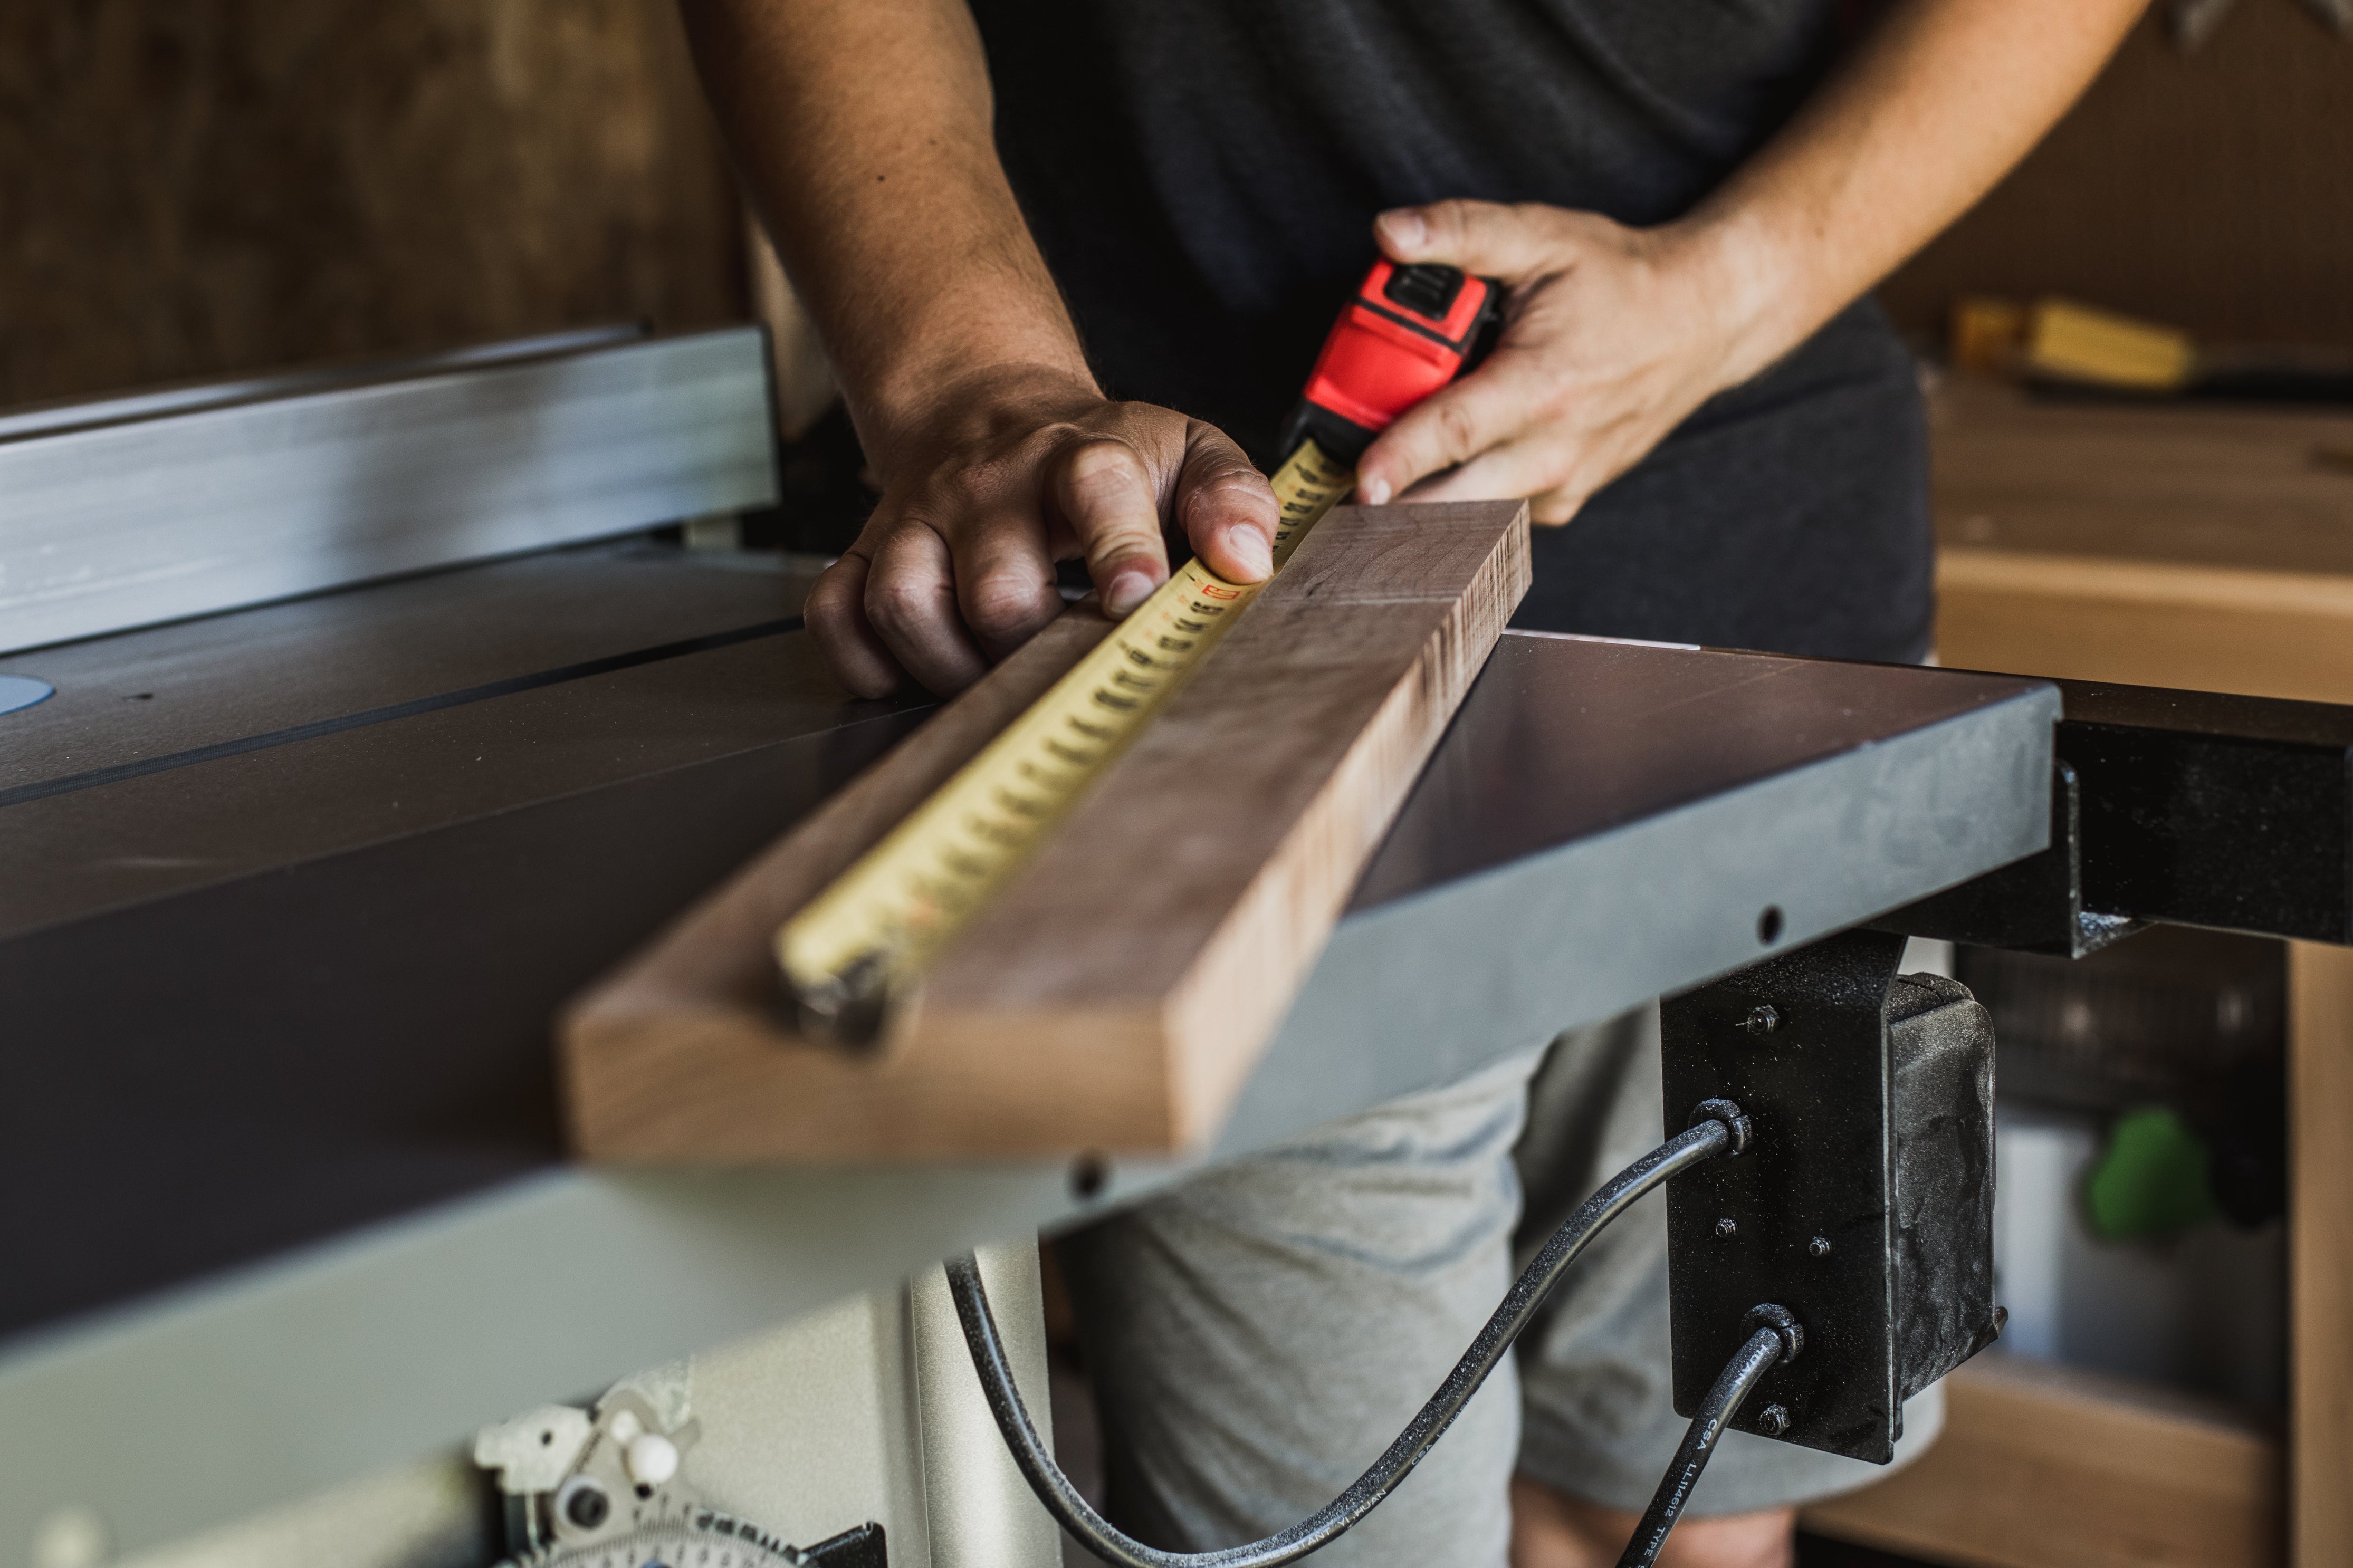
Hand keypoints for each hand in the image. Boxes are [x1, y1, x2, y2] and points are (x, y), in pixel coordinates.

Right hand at [807, 367, 1280, 696]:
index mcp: (1081, 455)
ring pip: (905, 607)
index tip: (1134, 602)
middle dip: (1036, 648)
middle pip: (996, 588)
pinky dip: (867, 662)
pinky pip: (837, 616)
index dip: (1118, 548)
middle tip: (1066, 665)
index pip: (1095, 487)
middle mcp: (990, 485)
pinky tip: (917, 670)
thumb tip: (1247, 562)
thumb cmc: (1106, 459)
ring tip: (997, 675)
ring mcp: (919, 518)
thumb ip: (1233, 498)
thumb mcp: (1189, 453)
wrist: (995, 412)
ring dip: (953, 668)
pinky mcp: (868, 550)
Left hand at [1356, 201, 1771, 525]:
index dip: (1402, 459)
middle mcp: (1557, 447)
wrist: (1704, 322)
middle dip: (1397, 508)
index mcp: (1545, 384)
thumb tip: (1389, 233)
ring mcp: (1564, 482)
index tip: (1361, 484)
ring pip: (1476, 516)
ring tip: (1382, 486)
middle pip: (1459, 501)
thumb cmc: (1622, 280)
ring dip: (1425, 505)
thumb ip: (1464, 233)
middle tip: (1340, 501)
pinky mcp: (1567, 499)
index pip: (1458, 432)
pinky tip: (1445, 470)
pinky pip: (1499, 513)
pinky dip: (1464, 498)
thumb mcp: (1544, 236)